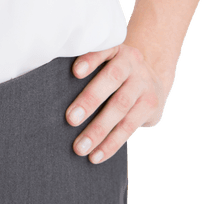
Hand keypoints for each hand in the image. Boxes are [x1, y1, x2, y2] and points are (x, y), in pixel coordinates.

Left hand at [65, 42, 174, 162]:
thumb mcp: (105, 61)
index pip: (102, 50)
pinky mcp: (151, 105)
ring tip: (80, 147)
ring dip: (99, 130)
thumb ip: (86, 70)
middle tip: (70, 119)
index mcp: (115, 48)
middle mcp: (131, 62)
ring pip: (121, 107)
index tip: (75, 71)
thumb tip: (51, 94)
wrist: (151, 78)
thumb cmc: (112, 72)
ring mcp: (143, 83)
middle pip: (111, 79)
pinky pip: (130, 126)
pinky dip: (111, 143)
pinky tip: (97, 155)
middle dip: (90, 100)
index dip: (90, 60)